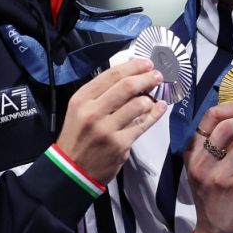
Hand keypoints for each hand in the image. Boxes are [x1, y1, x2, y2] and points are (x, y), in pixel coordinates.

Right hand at [55, 58, 167, 183]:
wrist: (72, 169)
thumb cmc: (78, 137)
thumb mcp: (80, 109)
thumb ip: (101, 94)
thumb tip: (130, 77)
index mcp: (82, 99)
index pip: (111, 74)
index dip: (133, 66)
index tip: (146, 63)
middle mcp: (93, 112)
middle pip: (127, 86)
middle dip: (146, 78)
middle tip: (157, 75)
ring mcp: (107, 129)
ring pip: (138, 104)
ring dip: (150, 98)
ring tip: (154, 96)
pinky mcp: (120, 144)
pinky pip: (143, 124)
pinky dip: (155, 114)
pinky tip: (159, 107)